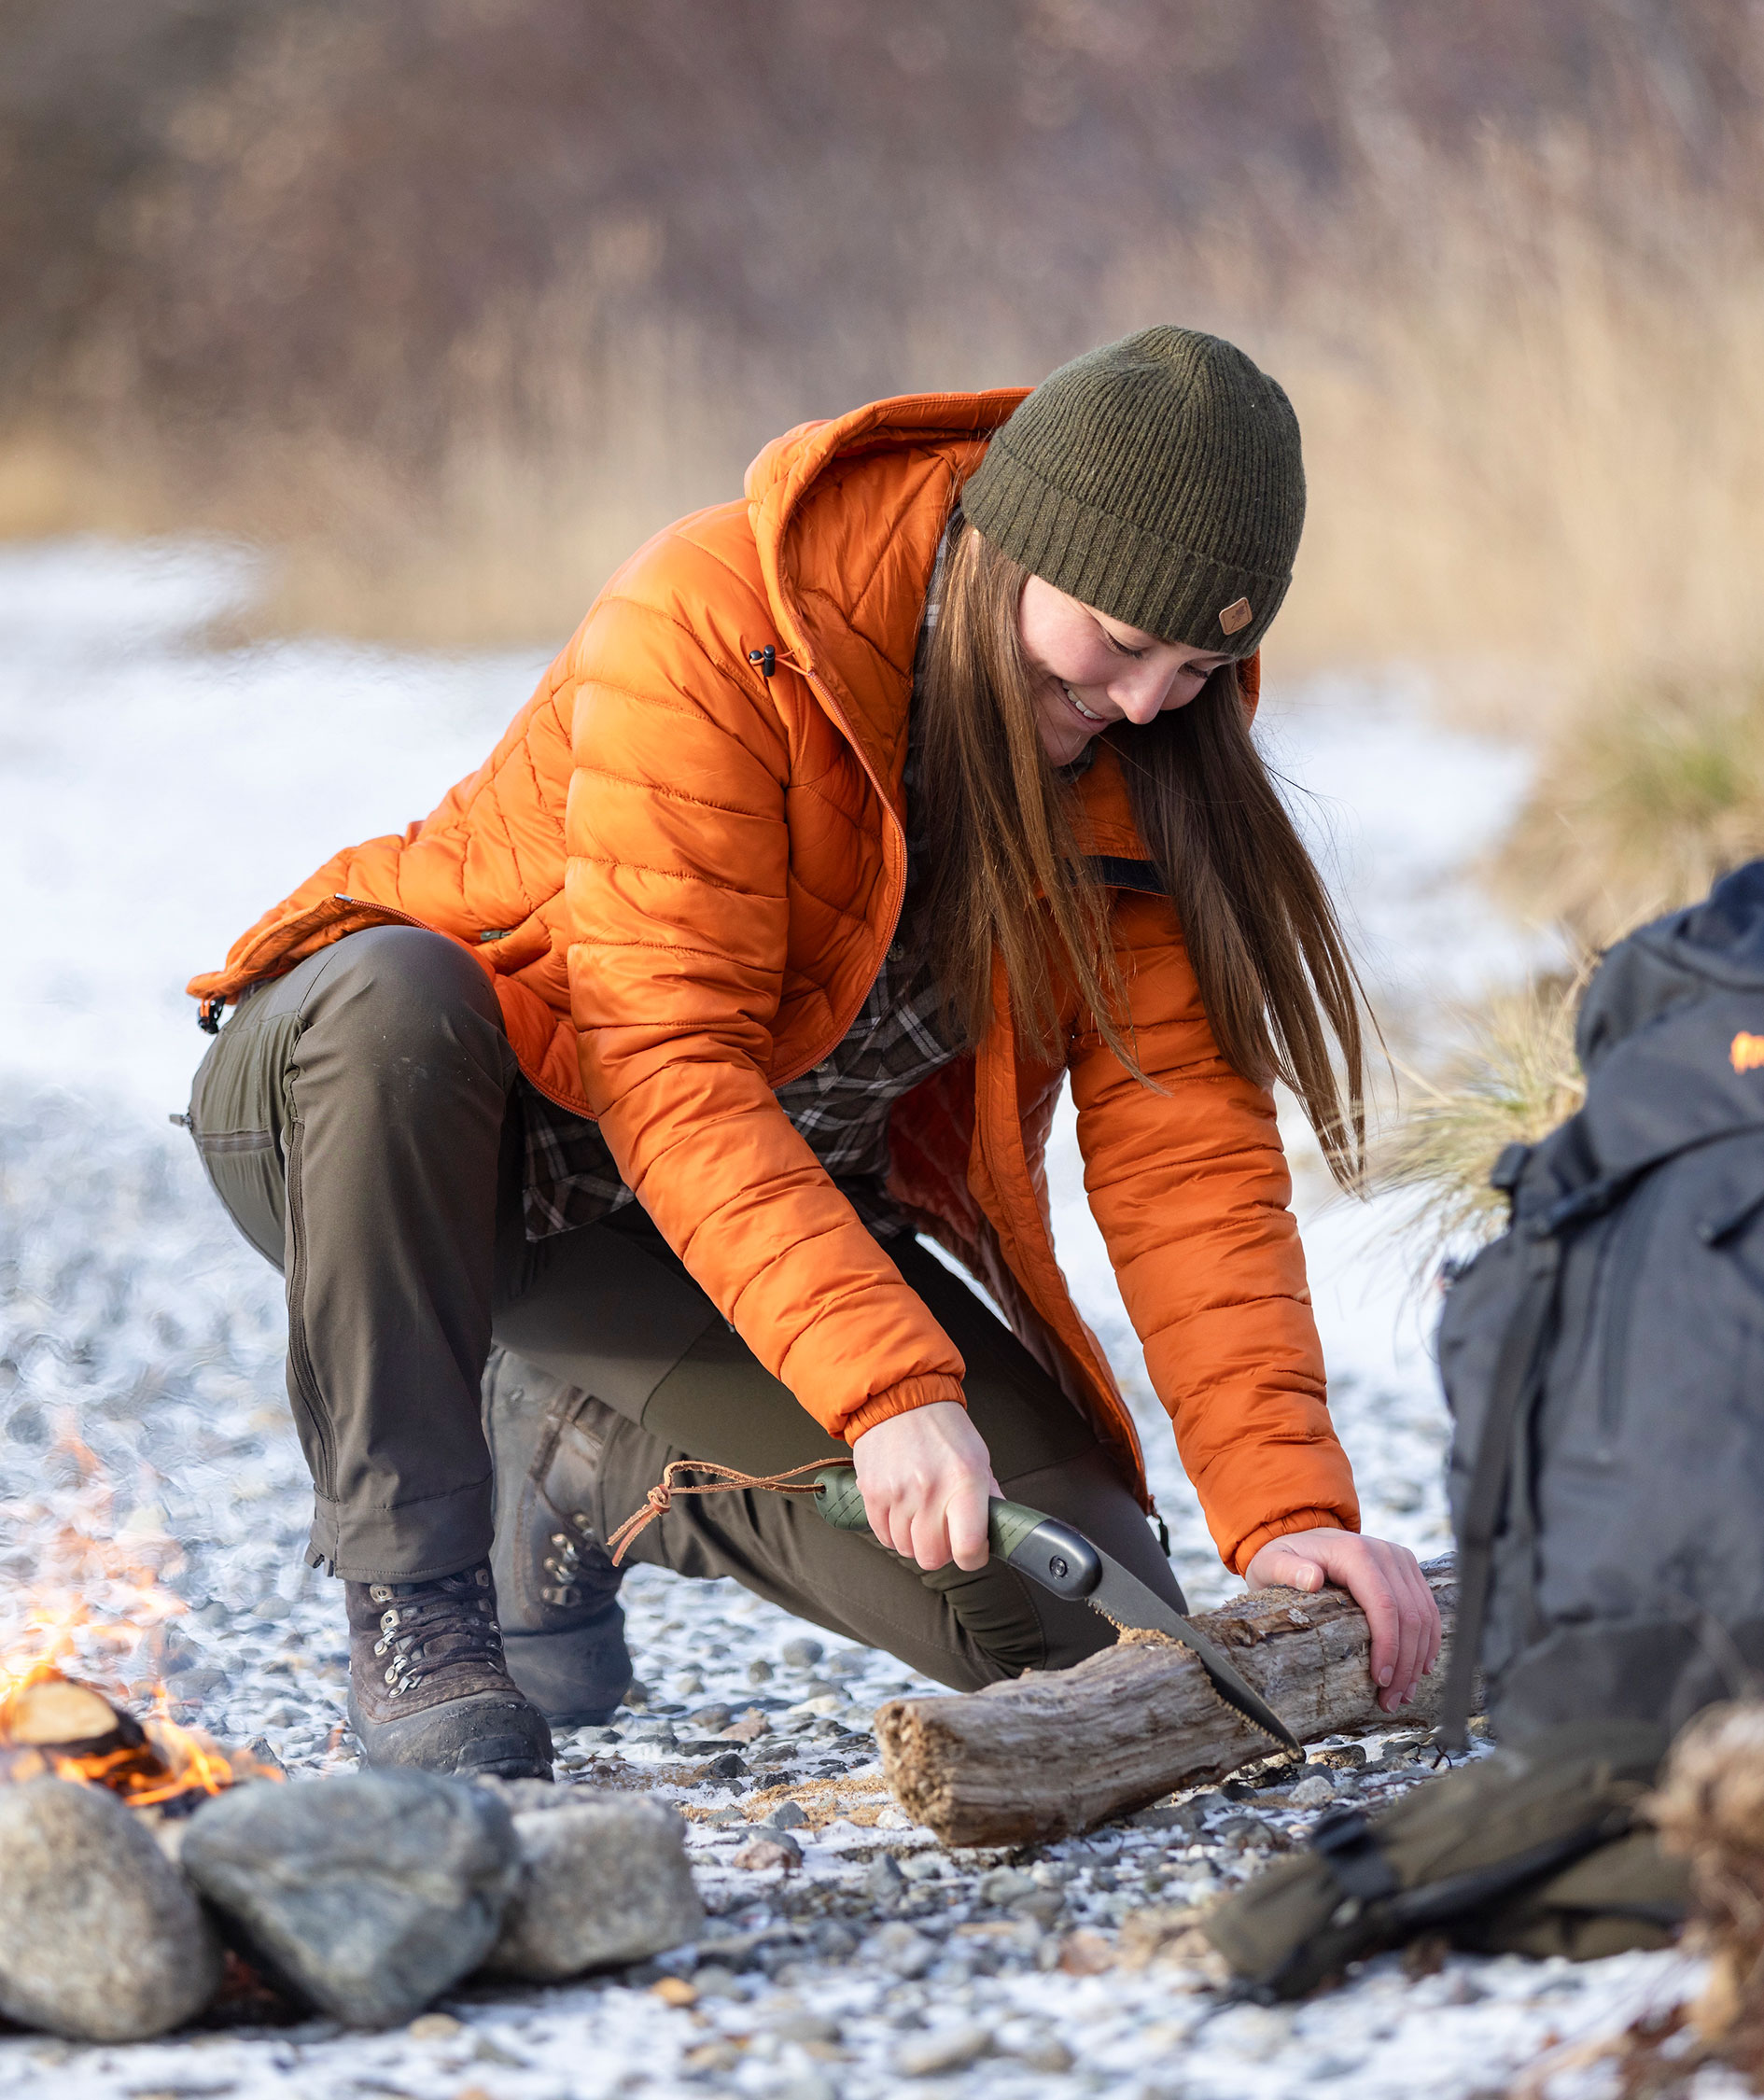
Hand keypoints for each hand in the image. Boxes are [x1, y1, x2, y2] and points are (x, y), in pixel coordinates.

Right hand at [851, 1401, 1000, 1572]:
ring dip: (915, 1540)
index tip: (973, 1551)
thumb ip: (989, 1497)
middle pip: (932, 1557)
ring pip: (905, 1549)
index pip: (967, 1547)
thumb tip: (998, 1529)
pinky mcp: (872, 1493)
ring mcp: (897, 1493)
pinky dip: (893, 1532)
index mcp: (964, 1480)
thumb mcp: (978, 1456)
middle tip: (944, 1534)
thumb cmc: (942, 1428)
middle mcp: (930, 1489)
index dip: (973, 1558)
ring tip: (921, 1515)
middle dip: (941, 1553)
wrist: (899, 1399)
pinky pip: (882, 1535)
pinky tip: (902, 1511)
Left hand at [1245, 1528, 1441, 1714]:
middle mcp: (1385, 1554)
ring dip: (1418, 1659)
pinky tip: (1419, 1669)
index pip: (1385, 1605)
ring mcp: (1401, 1561)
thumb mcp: (1272, 1562)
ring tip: (1403, 1694)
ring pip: (1425, 1616)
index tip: (1381, 1681)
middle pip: (1410, 1615)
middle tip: (1391, 1701)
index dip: (1389, 1646)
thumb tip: (1311, 1579)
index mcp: (1356, 1553)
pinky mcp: (1408, 1570)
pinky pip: (1428, 1609)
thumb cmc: (1284, 1557)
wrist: (1303, 1537)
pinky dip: (1427, 1642)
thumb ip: (1287, 1570)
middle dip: (1405, 1664)